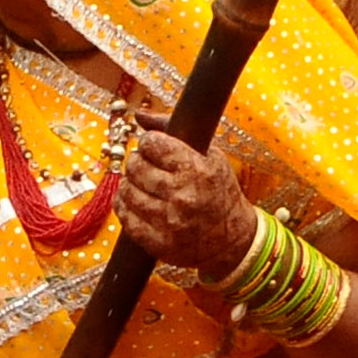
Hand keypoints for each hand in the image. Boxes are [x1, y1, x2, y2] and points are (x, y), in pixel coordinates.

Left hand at [115, 126, 254, 275]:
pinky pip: (125, 216)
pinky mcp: (157, 243)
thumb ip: (173, 130)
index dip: (150, 143)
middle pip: (135, 166)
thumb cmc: (219, 191)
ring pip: (126, 190)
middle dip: (138, 162)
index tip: (155, 147)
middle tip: (147, 166)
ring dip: (130, 183)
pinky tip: (135, 201)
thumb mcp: (210, 155)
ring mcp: (168, 222)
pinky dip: (125, 205)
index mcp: (197, 170)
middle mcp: (182, 196)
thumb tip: (138, 114)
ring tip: (142, 184)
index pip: (152, 144)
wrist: (232, 239)